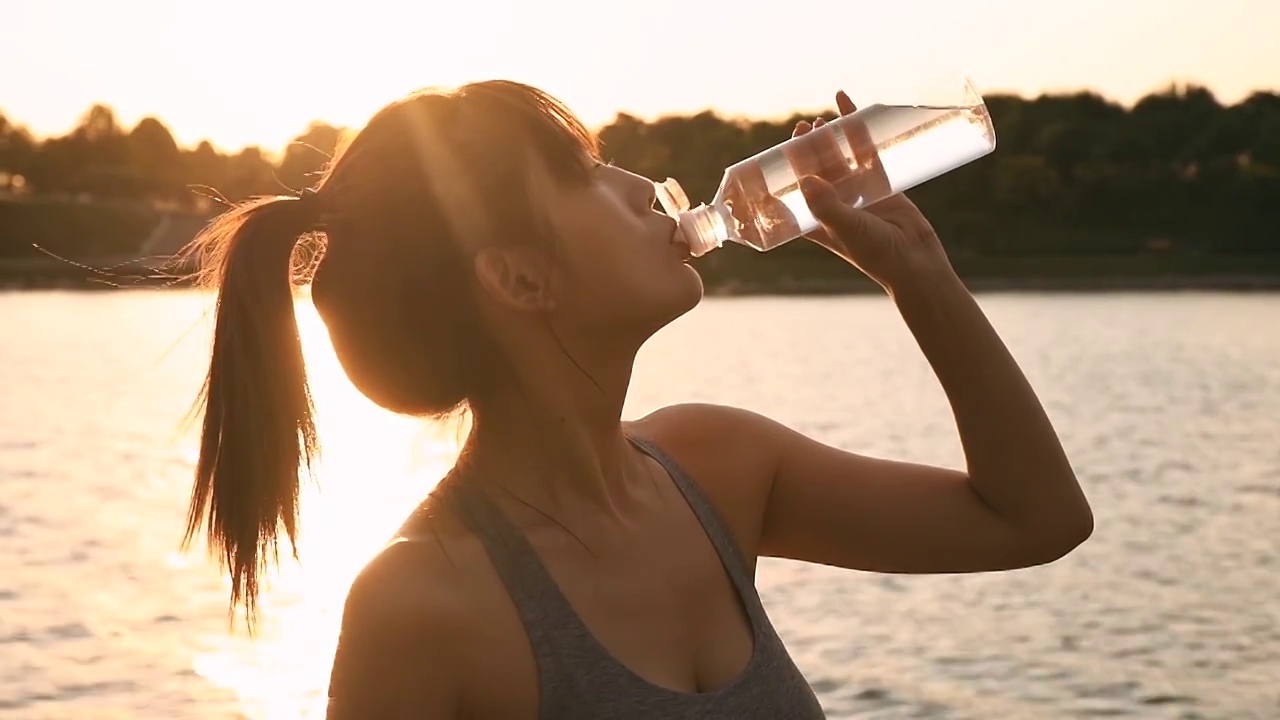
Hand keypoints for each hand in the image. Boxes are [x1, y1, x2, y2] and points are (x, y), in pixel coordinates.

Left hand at [792, 91, 953, 290]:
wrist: (916, 261)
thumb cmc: (875, 253)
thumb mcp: (846, 229)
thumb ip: (826, 206)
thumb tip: (806, 179)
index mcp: (817, 220)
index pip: (794, 191)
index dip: (786, 171)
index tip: (782, 150)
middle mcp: (834, 205)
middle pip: (815, 170)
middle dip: (807, 150)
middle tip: (803, 127)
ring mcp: (856, 193)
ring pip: (839, 159)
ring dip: (830, 140)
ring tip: (820, 120)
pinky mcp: (879, 183)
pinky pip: (866, 153)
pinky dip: (859, 133)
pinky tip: (853, 112)